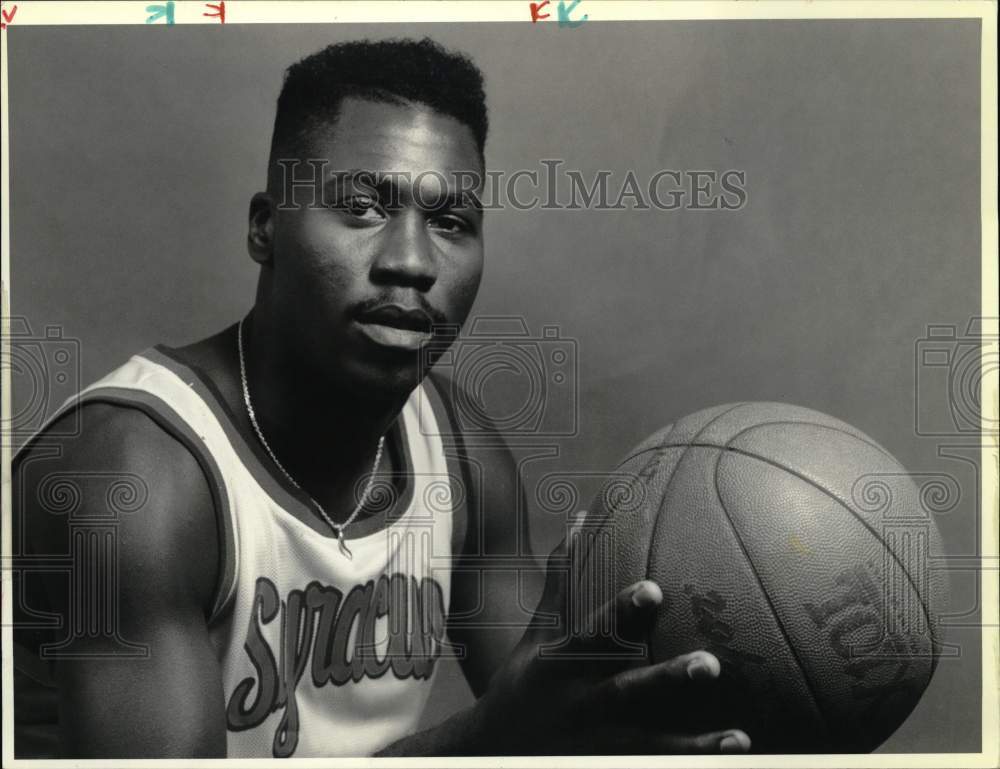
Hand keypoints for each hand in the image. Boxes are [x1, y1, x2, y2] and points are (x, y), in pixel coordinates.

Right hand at [471, 538, 751, 754]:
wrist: (493, 753)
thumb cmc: (525, 679)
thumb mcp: (538, 631)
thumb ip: (563, 580)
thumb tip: (580, 518)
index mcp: (559, 664)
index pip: (592, 633)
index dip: (621, 613)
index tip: (654, 591)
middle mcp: (577, 705)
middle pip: (624, 693)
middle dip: (665, 680)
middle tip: (711, 665)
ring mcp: (594, 744)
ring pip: (647, 746)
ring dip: (692, 748)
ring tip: (739, 740)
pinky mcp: (609, 767)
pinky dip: (687, 768)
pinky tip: (735, 760)